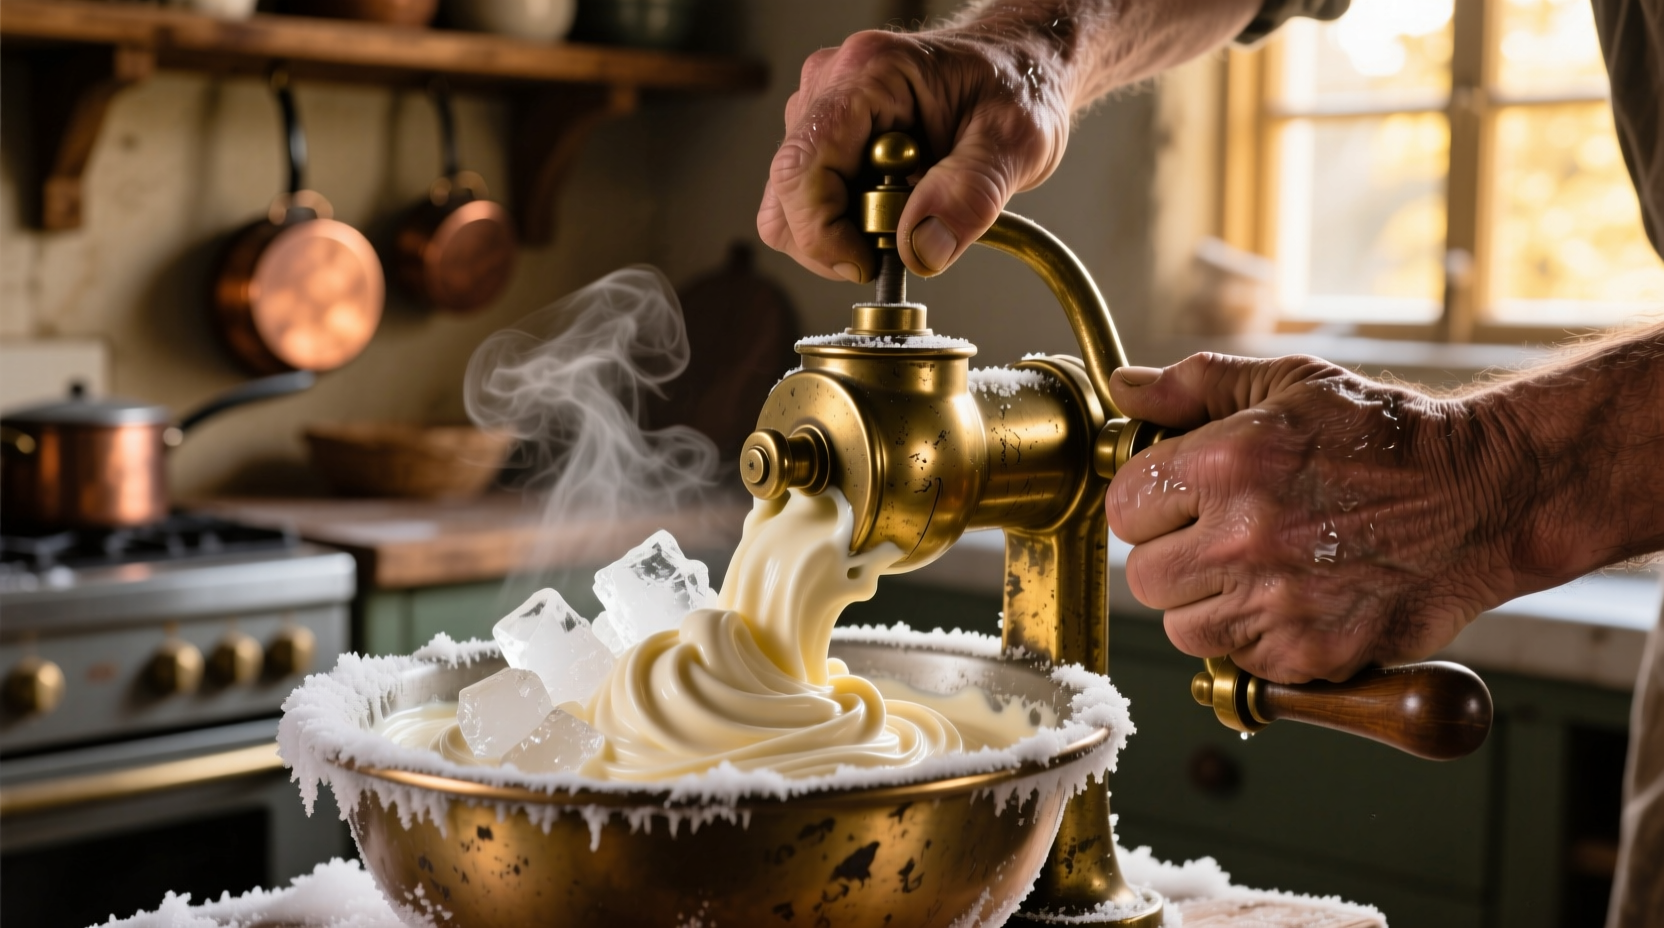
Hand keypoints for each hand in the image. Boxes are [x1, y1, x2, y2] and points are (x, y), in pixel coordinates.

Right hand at [757, 28, 1071, 282]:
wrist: (1021, 67)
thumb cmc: (1018, 86)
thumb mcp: (1015, 142)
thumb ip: (970, 196)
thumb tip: (920, 251)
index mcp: (868, 73)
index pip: (801, 168)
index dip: (822, 233)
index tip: (868, 264)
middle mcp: (829, 86)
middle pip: (787, 195)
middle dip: (835, 239)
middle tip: (903, 240)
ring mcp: (820, 111)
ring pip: (790, 206)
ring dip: (843, 233)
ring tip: (906, 217)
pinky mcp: (826, 138)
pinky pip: (810, 202)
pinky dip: (848, 225)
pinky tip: (895, 208)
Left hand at [1104, 353, 1523, 683]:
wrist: (1482, 496)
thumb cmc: (1385, 438)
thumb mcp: (1289, 383)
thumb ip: (1194, 386)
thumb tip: (1125, 390)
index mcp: (1228, 463)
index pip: (1124, 506)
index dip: (1148, 503)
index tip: (1176, 502)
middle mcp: (1245, 537)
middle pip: (1146, 576)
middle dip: (1173, 557)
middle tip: (1217, 539)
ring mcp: (1278, 603)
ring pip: (1184, 628)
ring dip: (1208, 605)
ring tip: (1256, 571)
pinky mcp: (1310, 653)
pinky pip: (1241, 661)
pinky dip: (1256, 640)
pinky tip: (1293, 600)